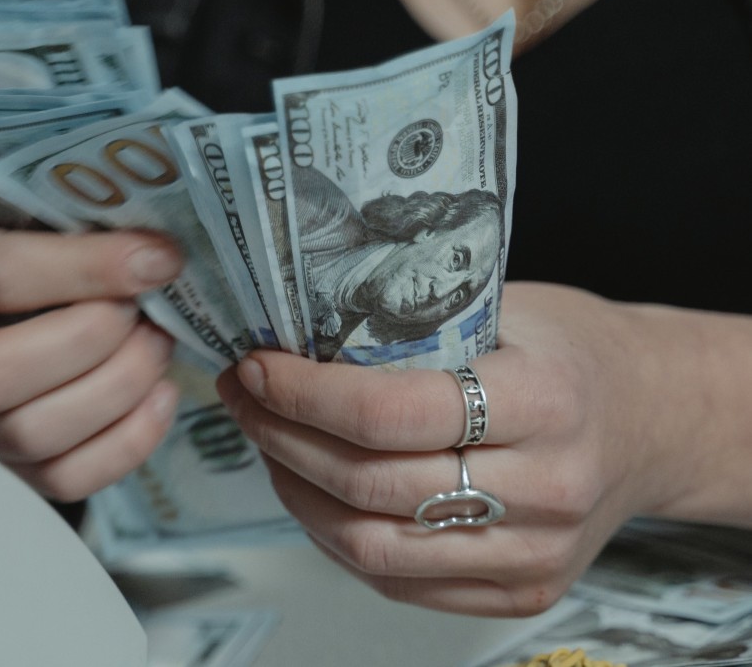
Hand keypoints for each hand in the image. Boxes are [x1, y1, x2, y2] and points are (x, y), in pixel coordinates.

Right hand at [0, 197, 182, 500]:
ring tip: (156, 341)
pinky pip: (63, 477)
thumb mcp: (3, 203)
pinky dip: (127, 441)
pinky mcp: (3, 464)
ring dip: (118, 385)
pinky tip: (158, 394)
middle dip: (96, 336)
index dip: (84, 267)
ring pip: (35, 430)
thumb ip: (54, 217)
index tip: (157, 258)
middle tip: (146, 306)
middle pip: (3, 371)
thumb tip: (150, 248)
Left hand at [216, 281, 708, 616]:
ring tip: (267, 443)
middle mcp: (546, 487)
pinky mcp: (521, 590)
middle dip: (282, 439)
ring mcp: (535, 552)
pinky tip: (313, 491)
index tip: (258, 368)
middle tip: (246, 399)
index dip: (304, 393)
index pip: (392, 412)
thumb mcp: (506, 307)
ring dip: (296, 493)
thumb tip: (298, 330)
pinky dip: (336, 538)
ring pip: (373, 548)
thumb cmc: (572, 352)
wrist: (652, 419)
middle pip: (371, 485)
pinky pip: (399, 583)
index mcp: (544, 400)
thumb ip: (415, 323)